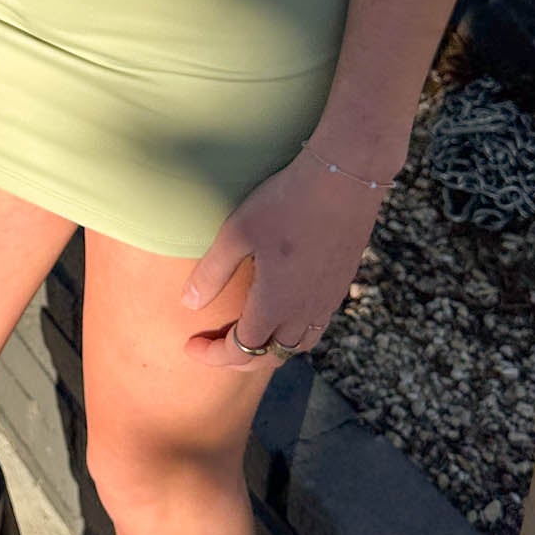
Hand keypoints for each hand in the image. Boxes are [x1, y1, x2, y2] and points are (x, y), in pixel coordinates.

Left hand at [180, 142, 401, 370]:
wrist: (345, 177)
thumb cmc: (286, 202)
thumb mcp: (237, 233)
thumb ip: (212, 273)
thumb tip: (188, 304)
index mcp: (276, 304)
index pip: (241, 350)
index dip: (212, 355)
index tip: (189, 345)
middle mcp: (305, 312)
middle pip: (269, 355)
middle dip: (237, 358)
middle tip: (212, 344)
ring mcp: (327, 300)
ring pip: (297, 345)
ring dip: (268, 348)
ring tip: (246, 333)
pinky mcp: (340, 284)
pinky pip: (316, 326)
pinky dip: (294, 333)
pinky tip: (282, 310)